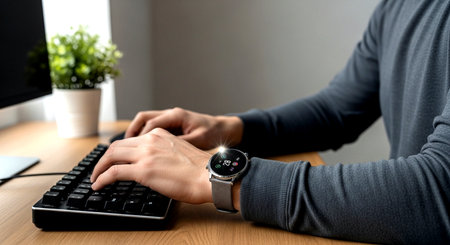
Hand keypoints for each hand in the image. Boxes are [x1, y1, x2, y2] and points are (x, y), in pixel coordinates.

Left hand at [90, 128, 212, 203]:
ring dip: (99, 168)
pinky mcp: (143, 170)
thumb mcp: (179, 151)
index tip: (113, 160)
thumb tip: (153, 165)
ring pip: (111, 156)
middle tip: (99, 169)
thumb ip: (163, 152)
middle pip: (117, 146)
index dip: (118, 151)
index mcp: (159, 134)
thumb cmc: (200, 170)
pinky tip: (98, 184)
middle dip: (104, 159)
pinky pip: (114, 172)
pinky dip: (102, 178)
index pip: (131, 140)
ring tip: (96, 178)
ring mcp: (146, 154)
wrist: (208, 175)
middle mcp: (150, 140)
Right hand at [125, 107, 242, 149]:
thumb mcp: (198, 141)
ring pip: (145, 122)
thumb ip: (180, 144)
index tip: (131, 150)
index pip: (150, 123)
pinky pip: (152, 128)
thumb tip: (163, 152)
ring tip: (126, 150)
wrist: (224, 131)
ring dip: (134, 134)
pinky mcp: (172, 126)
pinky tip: (140, 150)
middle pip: (142, 119)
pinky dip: (143, 137)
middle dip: (130, 133)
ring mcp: (171, 119)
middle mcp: (171, 114)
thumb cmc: (214, 134)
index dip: (139, 137)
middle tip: (121, 150)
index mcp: (176, 116)